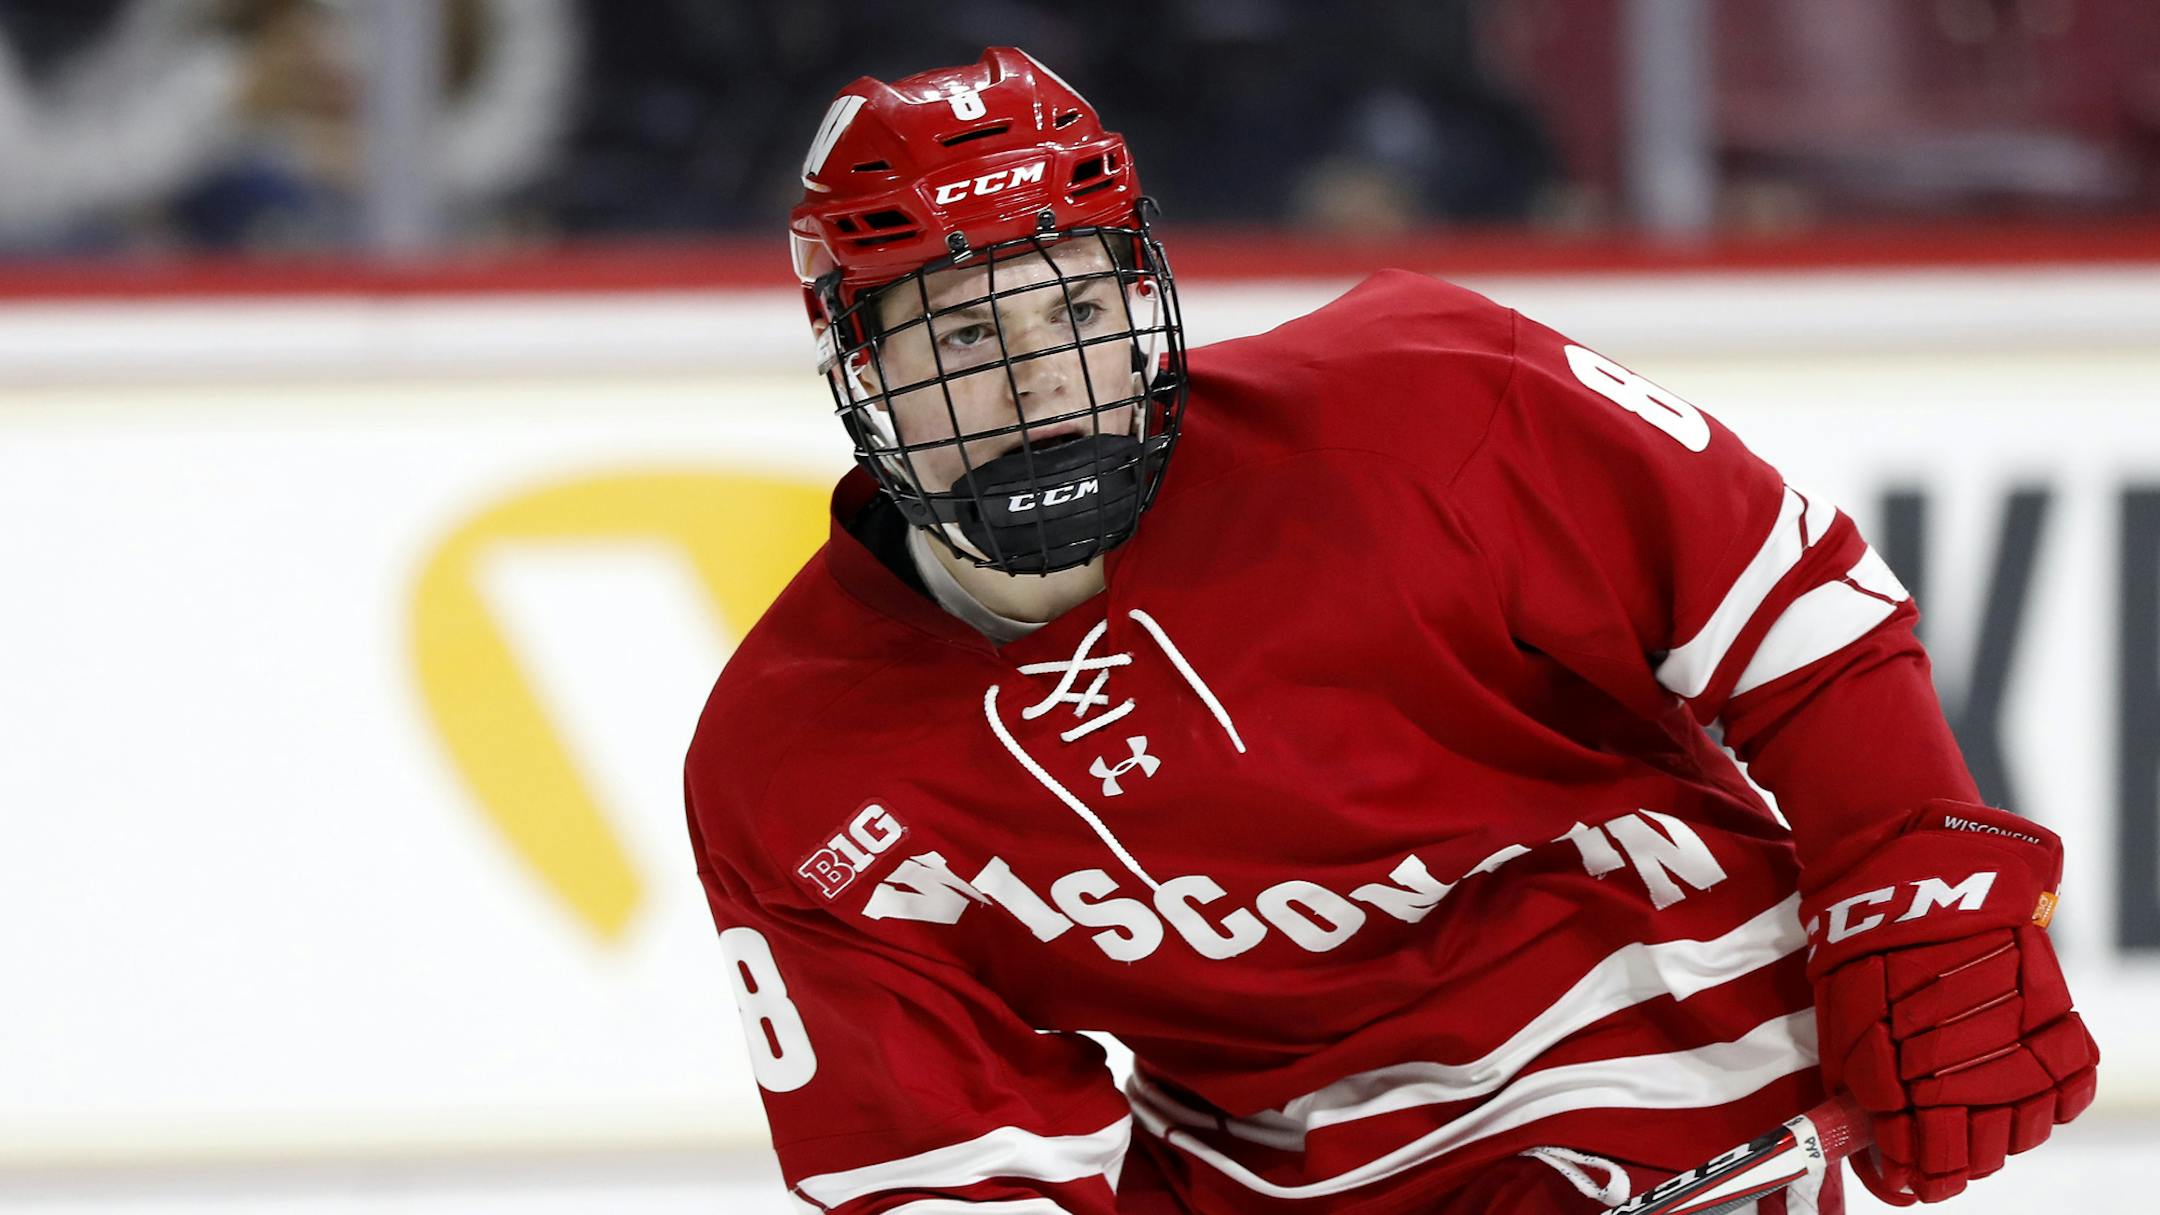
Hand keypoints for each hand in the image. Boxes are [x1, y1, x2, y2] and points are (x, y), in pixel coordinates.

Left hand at [1800, 802, 2097, 1203]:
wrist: (1914, 868)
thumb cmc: (1865, 943)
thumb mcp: (1841, 1018)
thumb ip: (1861, 1090)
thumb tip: (1879, 1156)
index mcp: (1904, 1063)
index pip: (1922, 1151)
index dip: (1915, 1174)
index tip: (1907, 1181)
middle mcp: (1967, 1057)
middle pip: (1977, 1145)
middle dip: (1954, 1161)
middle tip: (1938, 1163)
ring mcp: (2018, 1033)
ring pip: (2025, 1123)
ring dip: (2000, 1139)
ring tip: (1977, 1135)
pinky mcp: (2053, 1008)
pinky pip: (2070, 1082)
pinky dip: (2052, 1105)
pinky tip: (2028, 1108)